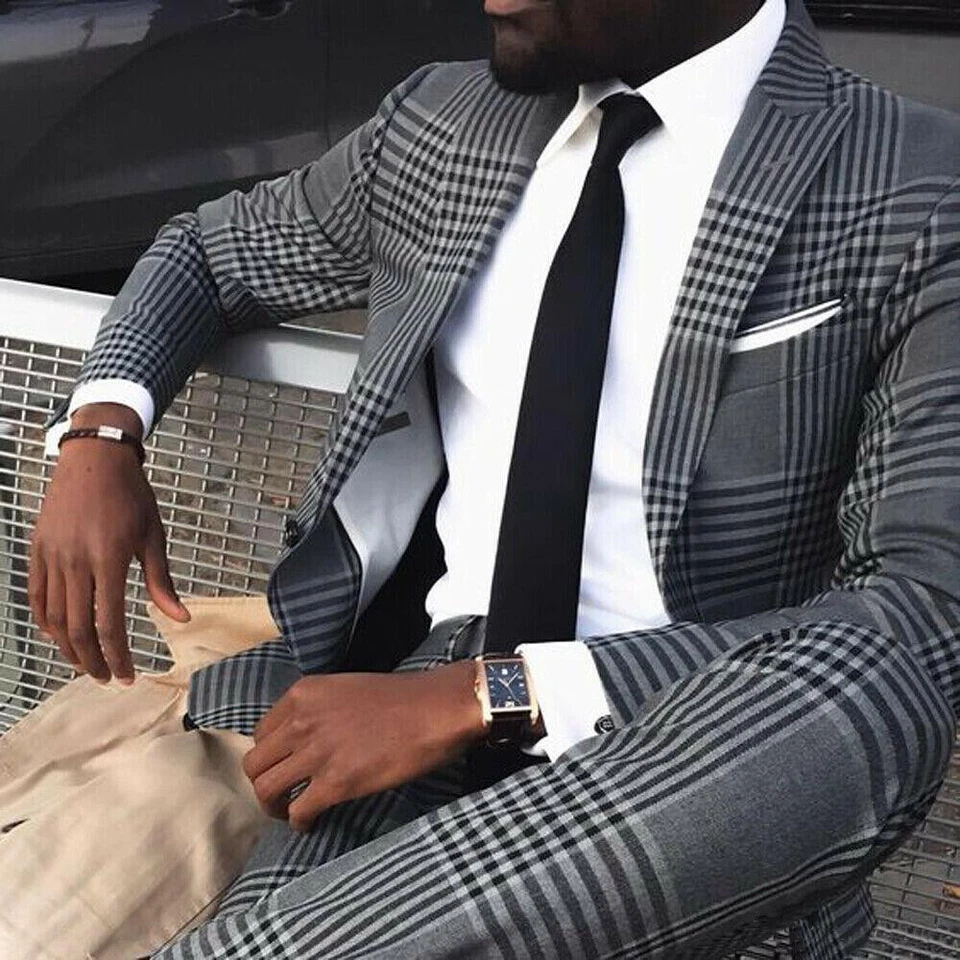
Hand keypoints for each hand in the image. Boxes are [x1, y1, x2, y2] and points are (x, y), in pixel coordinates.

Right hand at [29, 403, 188, 683]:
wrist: (95, 458)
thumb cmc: (132, 496)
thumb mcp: (153, 536)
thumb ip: (162, 581)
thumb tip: (180, 618)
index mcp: (110, 559)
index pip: (110, 622)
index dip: (118, 655)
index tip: (128, 675)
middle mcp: (75, 561)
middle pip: (77, 628)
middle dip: (93, 660)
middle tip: (107, 678)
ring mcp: (52, 556)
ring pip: (53, 618)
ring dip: (68, 648)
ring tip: (87, 663)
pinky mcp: (38, 550)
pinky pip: (37, 596)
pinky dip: (46, 622)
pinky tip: (60, 636)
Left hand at [242, 662, 484, 831]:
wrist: (436, 709)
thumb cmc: (402, 699)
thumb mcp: (346, 689)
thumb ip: (318, 710)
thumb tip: (307, 737)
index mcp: (303, 694)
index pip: (261, 733)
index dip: (270, 756)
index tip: (285, 767)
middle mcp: (301, 720)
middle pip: (255, 764)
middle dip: (265, 784)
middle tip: (283, 795)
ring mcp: (317, 752)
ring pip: (266, 790)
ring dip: (275, 807)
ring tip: (292, 813)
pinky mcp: (336, 782)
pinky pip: (298, 811)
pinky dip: (300, 823)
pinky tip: (312, 824)